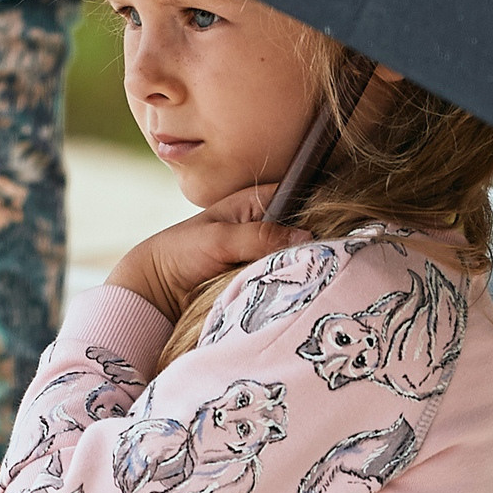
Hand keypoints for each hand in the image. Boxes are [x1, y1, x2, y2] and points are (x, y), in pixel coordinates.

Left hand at [107, 184, 311, 321]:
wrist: (158, 288)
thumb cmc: (181, 251)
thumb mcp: (219, 238)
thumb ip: (259, 236)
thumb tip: (306, 237)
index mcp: (260, 202)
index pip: (303, 198)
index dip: (321, 211)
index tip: (334, 230)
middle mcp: (269, 226)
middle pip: (306, 233)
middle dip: (312, 246)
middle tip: (323, 262)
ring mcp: (268, 255)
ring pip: (298, 261)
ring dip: (300, 271)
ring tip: (310, 281)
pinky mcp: (263, 280)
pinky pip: (284, 283)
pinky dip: (287, 288)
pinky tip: (296, 295)